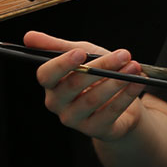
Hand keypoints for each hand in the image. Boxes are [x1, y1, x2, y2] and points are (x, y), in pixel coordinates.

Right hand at [24, 30, 144, 141]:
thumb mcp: (83, 55)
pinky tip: (138, 82)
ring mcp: (74, 119)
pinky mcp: (94, 130)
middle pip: (73, 85)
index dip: (61, 64)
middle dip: (101, 67)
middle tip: (124, 54)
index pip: (46, 75)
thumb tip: (29, 36)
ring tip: (135, 67)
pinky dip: (127, 95)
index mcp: (52, 84)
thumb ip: (59, 46)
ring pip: (93, 99)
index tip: (80, 53)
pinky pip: (110, 112)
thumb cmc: (98, 75)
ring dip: (117, 81)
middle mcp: (58, 103)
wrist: (121, 101)